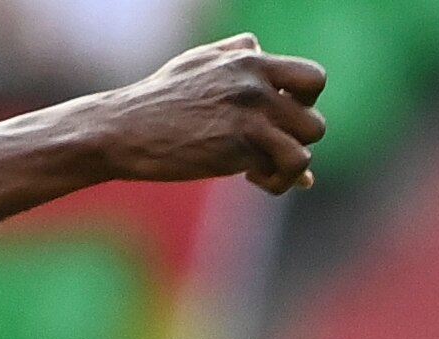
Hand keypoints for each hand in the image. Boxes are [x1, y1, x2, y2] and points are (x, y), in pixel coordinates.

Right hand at [92, 35, 327, 195]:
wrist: (123, 130)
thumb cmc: (156, 103)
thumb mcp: (198, 63)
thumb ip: (238, 57)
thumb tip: (267, 65)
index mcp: (248, 59)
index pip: (312, 78)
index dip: (304, 104)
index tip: (276, 120)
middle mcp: (255, 81)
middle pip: (315, 114)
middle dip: (296, 138)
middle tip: (266, 149)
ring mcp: (251, 112)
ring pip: (310, 139)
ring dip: (292, 164)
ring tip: (260, 170)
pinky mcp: (242, 144)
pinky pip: (294, 167)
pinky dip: (280, 181)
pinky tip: (252, 180)